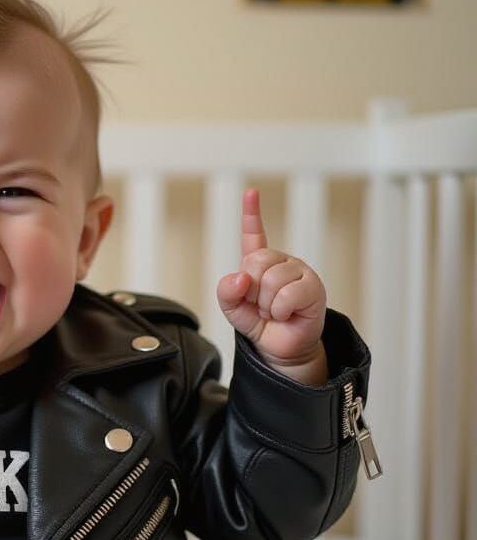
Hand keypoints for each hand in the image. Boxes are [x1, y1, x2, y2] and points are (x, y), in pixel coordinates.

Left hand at [216, 188, 325, 369]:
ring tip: (274, 311)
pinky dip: (280, 310)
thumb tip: (241, 278)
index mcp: (260, 262)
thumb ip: (226, 291)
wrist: (279, 348)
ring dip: (266, 304)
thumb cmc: (258, 323)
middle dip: (251, 291)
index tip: (251, 192)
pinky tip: (287, 314)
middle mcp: (281, 262)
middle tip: (260, 305)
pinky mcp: (313, 287)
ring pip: (271, 280)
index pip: (254, 234)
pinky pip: (286, 294)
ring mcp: (299, 271)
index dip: (251, 213)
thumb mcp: (232, 308)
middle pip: (256, 262)